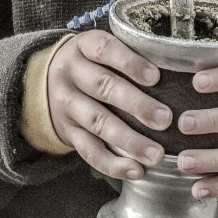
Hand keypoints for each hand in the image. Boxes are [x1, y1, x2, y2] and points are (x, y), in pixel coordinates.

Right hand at [47, 30, 172, 180]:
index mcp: (82, 47)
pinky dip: (113, 164)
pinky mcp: (68, 132)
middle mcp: (71, 74)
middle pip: (103, 87)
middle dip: (136, 105)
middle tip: (165, 119)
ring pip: (97, 123)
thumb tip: (174, 66)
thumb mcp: (97, 47)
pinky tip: (136, 170)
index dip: (130, 63)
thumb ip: (126, 53)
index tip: (155, 77)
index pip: (105, 50)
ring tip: (156, 153)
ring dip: (129, 140)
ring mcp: (67, 105)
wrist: (43, 82)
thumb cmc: (88, 62)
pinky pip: (89, 151)